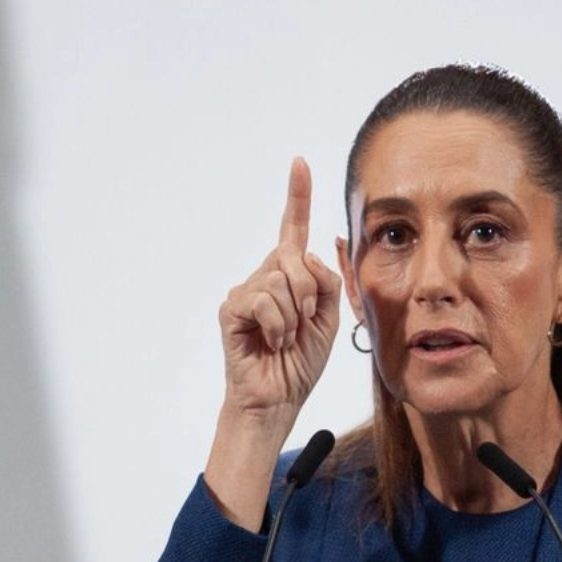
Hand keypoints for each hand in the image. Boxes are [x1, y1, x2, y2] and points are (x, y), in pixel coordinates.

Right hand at [218, 157, 341, 417]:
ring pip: (282, 281)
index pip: (293, 228)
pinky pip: (265, 300)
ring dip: (294, 316)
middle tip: (303, 325)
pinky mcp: (232, 309)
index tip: (300, 163)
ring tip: (284, 338)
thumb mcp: (330, 315)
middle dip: (310, 293)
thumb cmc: (301, 360)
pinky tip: (270, 342)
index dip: (297, 196)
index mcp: (290, 274)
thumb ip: (327, 279)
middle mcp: (265, 275)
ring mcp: (245, 291)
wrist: (280, 398)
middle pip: (294, 257)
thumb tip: (302, 257)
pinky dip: (277, 326)